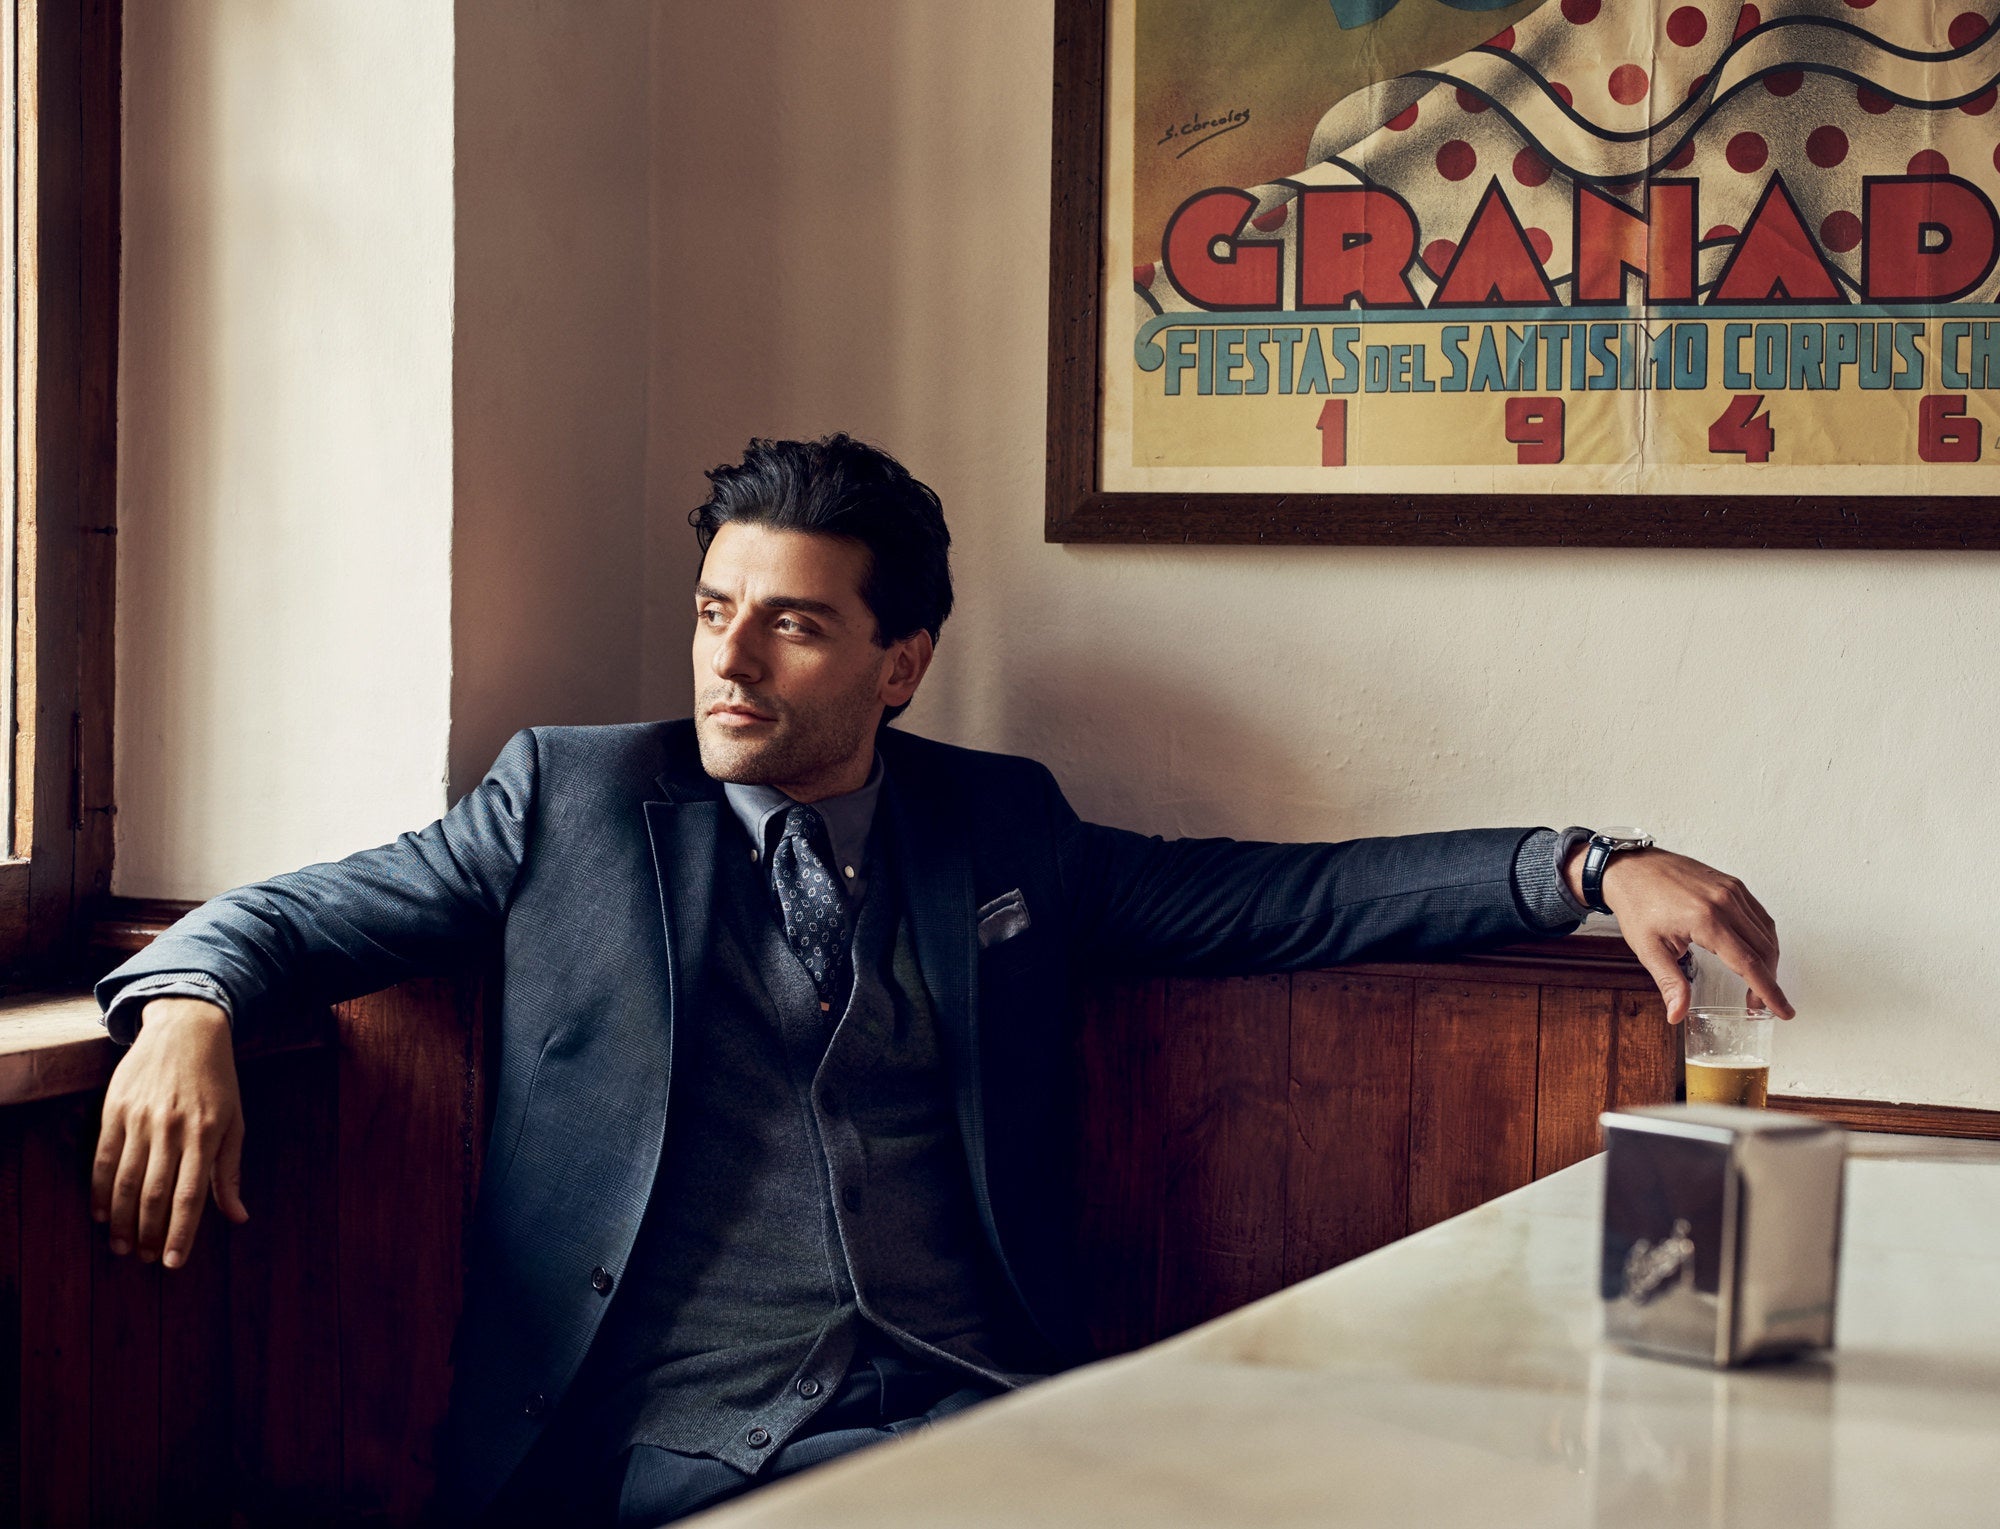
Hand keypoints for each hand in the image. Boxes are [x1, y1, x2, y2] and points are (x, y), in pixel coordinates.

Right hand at [92, 997, 250, 1266]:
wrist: (186, 1029)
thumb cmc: (218, 1082)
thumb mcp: (235, 1122)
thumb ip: (230, 1172)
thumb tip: (238, 1217)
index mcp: (206, 1134)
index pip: (191, 1196)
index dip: (181, 1233)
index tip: (173, 1263)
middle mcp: (172, 1129)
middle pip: (155, 1194)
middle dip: (149, 1233)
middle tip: (145, 1258)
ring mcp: (140, 1119)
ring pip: (126, 1181)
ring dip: (121, 1220)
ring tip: (122, 1246)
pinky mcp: (115, 1110)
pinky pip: (102, 1158)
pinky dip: (99, 1190)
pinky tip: (100, 1214)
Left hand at [1563, 844, 1791, 1023]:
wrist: (1630, 868)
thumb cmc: (1636, 904)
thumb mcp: (1649, 949)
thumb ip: (1670, 983)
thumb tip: (1677, 1015)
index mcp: (1706, 920)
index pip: (1749, 964)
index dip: (1769, 992)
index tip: (1783, 1011)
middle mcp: (1725, 902)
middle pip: (1764, 949)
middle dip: (1769, 981)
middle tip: (1758, 1004)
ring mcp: (1731, 890)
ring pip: (1766, 932)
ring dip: (1769, 960)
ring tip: (1758, 983)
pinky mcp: (1731, 884)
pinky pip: (1759, 915)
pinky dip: (1764, 937)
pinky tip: (1756, 953)